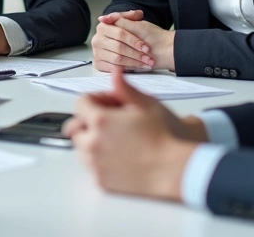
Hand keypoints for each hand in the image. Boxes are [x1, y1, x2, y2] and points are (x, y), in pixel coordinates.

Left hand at [60, 70, 197, 200]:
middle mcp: (92, 142)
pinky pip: (91, 167)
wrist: (176, 170)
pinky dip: (99, 161)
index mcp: (100, 120)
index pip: (81, 103)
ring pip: (81, 148)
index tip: (111, 104)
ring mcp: (94, 164)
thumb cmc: (166, 137)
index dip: (97, 100)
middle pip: (76, 126)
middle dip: (90, 121)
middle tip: (113, 123)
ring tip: (117, 141)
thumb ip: (124, 88)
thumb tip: (114, 72)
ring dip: (92, 141)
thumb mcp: (147, 104)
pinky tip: (119, 157)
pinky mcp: (100, 181)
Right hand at [92, 10, 174, 71]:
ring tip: (145, 63)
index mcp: (103, 26)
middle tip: (147, 58)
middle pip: (118, 47)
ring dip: (133, 62)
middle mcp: (97, 39)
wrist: (146, 48)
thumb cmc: (138, 35)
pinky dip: (127, 69)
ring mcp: (97, 52)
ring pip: (117, 59)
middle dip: (135, 53)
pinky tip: (137, 68)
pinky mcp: (98, 64)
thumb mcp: (135, 22)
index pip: (120, 33)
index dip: (134, 41)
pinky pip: (113, 68)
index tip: (146, 47)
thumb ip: (128, 17)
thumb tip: (124, 14)